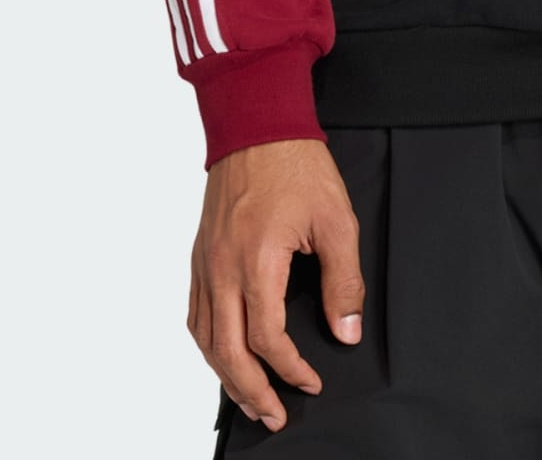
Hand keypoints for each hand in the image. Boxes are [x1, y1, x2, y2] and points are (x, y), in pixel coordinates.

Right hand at [189, 137, 364, 430]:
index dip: (291, 369)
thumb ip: (344, 281)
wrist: (256, 124)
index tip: (311, 381)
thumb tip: (346, 330)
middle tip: (275, 416)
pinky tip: (223, 354)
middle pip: (228, 353)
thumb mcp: (337, 219)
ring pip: (205, 340)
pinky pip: (195, 314)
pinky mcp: (200, 255)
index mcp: (256, 261)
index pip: (268, 339)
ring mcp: (205, 263)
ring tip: (250, 398)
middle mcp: (222, 269)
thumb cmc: (296, 165)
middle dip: (253, 392)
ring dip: (226, 376)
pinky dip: (208, 344)